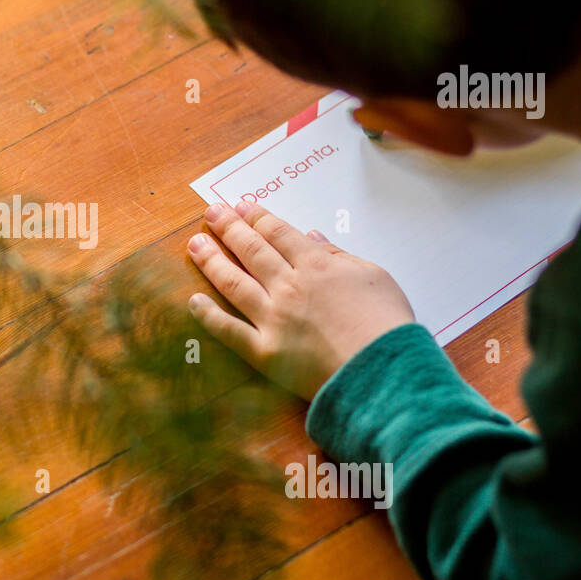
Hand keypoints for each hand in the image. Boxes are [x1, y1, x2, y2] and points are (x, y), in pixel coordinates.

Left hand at [186, 200, 414, 399]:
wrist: (385, 372)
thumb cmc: (387, 326)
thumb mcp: (374, 276)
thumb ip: (339, 255)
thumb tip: (311, 237)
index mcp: (316, 266)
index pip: (277, 234)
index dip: (256, 218)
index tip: (240, 207)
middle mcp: (288, 287)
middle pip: (251, 250)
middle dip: (228, 228)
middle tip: (211, 213)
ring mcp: (273, 319)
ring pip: (233, 282)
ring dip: (211, 260)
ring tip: (195, 244)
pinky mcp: (265, 352)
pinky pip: (229, 330)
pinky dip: (208, 315)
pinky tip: (193, 301)